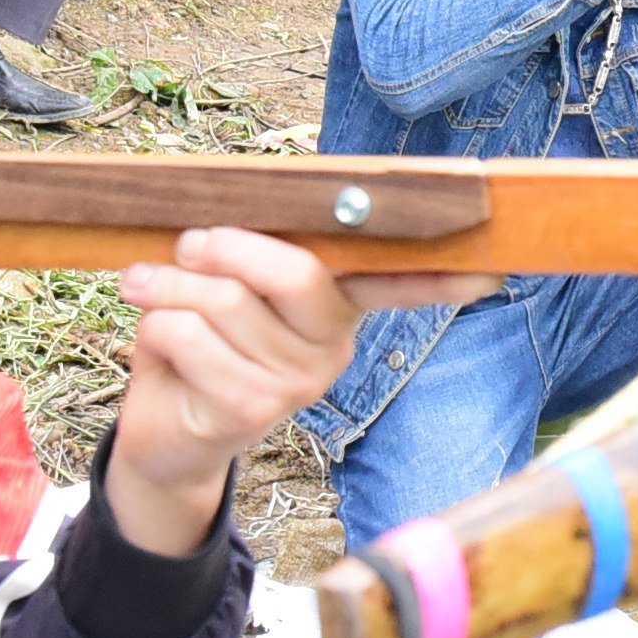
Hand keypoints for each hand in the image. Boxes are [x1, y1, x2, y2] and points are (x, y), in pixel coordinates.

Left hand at [104, 230, 499, 551]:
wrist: (165, 433)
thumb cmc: (199, 338)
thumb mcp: (229, 285)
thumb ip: (251, 248)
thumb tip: (242, 205)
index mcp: (338, 306)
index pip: (397, 283)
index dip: (441, 275)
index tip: (490, 272)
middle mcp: (333, 347)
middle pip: (297, 272)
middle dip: (226, 247)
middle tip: (188, 245)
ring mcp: (297, 384)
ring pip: (225, 299)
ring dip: (167, 286)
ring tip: (147, 289)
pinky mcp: (252, 409)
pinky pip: (189, 335)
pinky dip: (154, 321)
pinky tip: (153, 337)